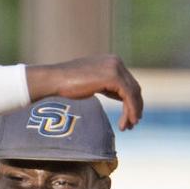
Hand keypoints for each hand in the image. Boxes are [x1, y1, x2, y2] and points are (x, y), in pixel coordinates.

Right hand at [25, 54, 143, 129]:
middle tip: (132, 124)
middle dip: (135, 107)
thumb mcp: (93, 82)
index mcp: (111, 61)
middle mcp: (116, 61)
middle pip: (134, 88)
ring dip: (133, 112)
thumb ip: (107, 85)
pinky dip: (130, 110)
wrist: (54, 80)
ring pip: (133, 93)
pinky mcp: (113, 77)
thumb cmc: (67, 83)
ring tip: (127, 127)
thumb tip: (119, 95)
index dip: (132, 100)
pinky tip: (126, 122)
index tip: (130, 116)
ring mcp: (115, 68)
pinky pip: (129, 96)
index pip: (129, 82)